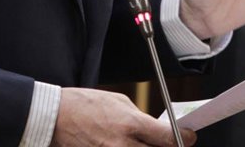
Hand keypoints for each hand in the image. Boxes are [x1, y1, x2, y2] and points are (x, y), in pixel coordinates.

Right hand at [53, 88, 194, 146]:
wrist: (54, 117)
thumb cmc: (83, 105)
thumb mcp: (117, 102)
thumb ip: (139, 118)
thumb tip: (156, 130)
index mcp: (130, 124)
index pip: (168, 138)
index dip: (184, 139)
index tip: (190, 137)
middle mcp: (124, 145)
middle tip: (167, 142)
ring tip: (146, 143)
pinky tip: (129, 145)